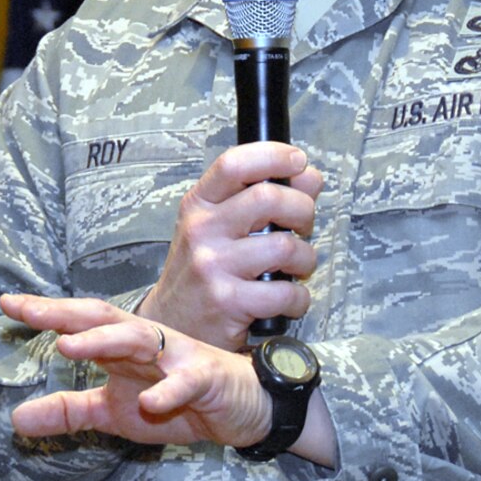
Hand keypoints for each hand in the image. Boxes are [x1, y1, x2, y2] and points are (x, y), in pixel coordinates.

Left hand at [2, 294, 270, 449]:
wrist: (243, 407)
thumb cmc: (178, 401)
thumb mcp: (114, 412)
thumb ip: (69, 412)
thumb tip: (14, 420)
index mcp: (122, 346)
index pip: (80, 323)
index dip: (45, 313)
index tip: (7, 304)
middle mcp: (146, 341)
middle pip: (102, 318)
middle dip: (65, 313)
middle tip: (29, 311)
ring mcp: (176, 357)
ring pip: (139, 339)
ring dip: (104, 341)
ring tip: (70, 346)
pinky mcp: (206, 379)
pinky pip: (186, 382)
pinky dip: (167, 391)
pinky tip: (148, 402)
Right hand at [137, 141, 322, 351]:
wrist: (172, 323)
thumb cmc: (202, 270)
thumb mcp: (221, 226)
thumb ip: (262, 197)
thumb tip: (309, 176)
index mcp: (199, 204)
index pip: (234, 163)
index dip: (274, 156)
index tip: (298, 162)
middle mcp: (202, 229)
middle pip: (269, 197)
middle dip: (303, 210)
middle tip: (303, 226)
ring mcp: (213, 265)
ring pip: (285, 246)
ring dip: (306, 258)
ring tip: (296, 268)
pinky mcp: (228, 301)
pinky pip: (286, 291)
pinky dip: (299, 297)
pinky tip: (289, 299)